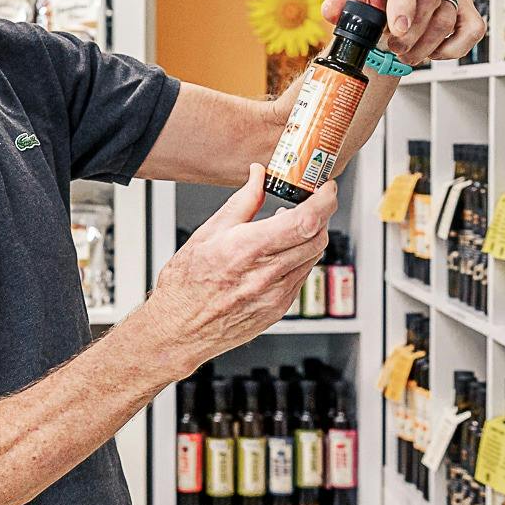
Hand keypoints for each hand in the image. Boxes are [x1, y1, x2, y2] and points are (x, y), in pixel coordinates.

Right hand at [142, 165, 336, 373]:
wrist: (179, 328)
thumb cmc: (186, 284)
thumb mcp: (209, 232)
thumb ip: (243, 201)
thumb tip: (258, 176)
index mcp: (247, 248)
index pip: (305, 221)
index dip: (324, 200)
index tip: (326, 189)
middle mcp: (266, 274)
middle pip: (317, 237)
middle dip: (320, 215)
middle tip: (309, 203)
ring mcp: (276, 295)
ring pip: (313, 256)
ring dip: (310, 236)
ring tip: (289, 227)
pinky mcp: (278, 309)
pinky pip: (302, 276)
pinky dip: (300, 258)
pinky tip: (280, 253)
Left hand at [322, 0, 485, 65]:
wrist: (384, 4)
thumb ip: (342, 5)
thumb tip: (332, 9)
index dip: (403, 1)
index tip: (397, 29)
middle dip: (412, 31)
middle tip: (395, 49)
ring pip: (448, 16)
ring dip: (426, 45)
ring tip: (407, 56)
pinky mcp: (464, 3)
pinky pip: (472, 27)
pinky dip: (454, 48)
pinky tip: (433, 53)